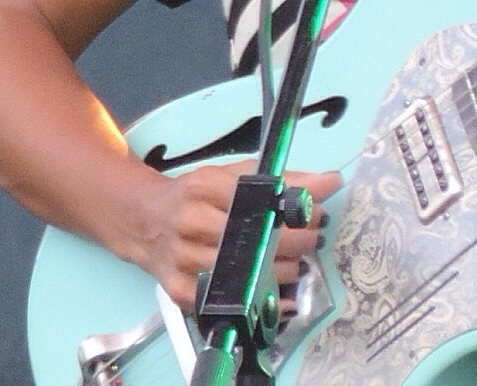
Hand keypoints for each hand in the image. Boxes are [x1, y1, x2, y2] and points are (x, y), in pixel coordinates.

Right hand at [136, 162, 340, 310]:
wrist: (144, 221)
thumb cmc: (196, 195)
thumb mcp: (233, 175)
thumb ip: (283, 177)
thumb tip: (332, 181)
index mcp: (206, 187)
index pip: (260, 200)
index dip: (295, 210)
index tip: (319, 214)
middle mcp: (191, 223)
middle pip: (253, 239)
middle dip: (295, 242)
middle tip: (314, 240)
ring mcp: (182, 259)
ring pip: (242, 273)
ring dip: (281, 272)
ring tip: (299, 265)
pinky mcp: (179, 291)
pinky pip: (224, 301)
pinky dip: (257, 301)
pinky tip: (277, 296)